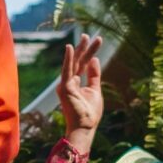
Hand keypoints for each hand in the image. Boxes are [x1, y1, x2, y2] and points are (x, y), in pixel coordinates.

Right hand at [55, 33, 105, 152]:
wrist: (85, 127)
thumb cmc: (89, 113)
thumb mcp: (95, 90)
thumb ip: (94, 75)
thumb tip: (95, 59)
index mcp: (76, 82)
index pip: (83, 64)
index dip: (90, 52)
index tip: (97, 41)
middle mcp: (68, 81)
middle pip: (78, 61)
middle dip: (84, 47)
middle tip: (89, 34)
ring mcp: (65, 84)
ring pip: (74, 63)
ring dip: (79, 49)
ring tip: (85, 36)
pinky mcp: (64, 88)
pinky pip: (66, 71)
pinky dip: (68, 59)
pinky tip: (69, 48)